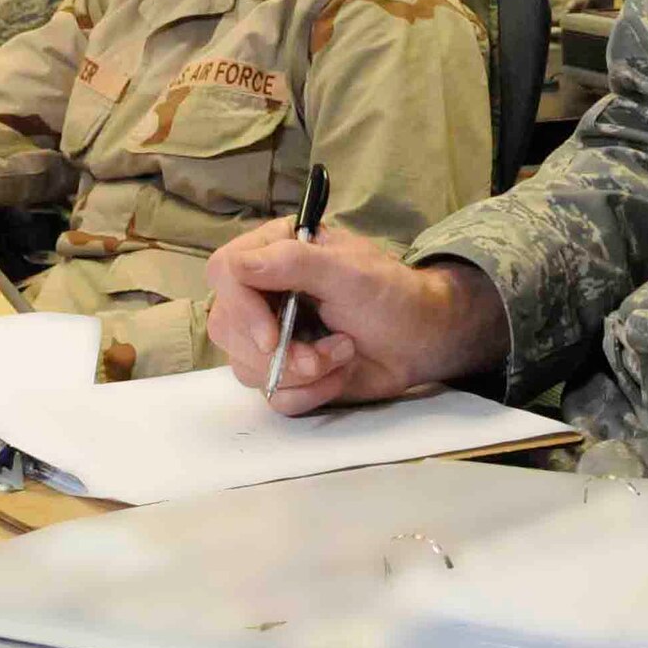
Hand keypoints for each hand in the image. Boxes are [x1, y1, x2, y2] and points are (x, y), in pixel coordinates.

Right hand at [205, 219, 509, 414]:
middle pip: (228, 327)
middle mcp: (265, 292)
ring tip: (345, 353)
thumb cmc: (392, 295)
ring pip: (247, 368)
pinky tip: (341, 374)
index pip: (226, 271)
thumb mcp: (350, 271)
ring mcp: (270, 334)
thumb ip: (294, 263)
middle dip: (283, 350)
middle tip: (333, 348)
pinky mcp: (283, 371)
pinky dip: (310, 393)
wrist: (421, 341)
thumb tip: (238, 266)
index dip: (242, 308)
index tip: (272, 336)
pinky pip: (274, 396)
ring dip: (302, 372)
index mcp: (277, 251)